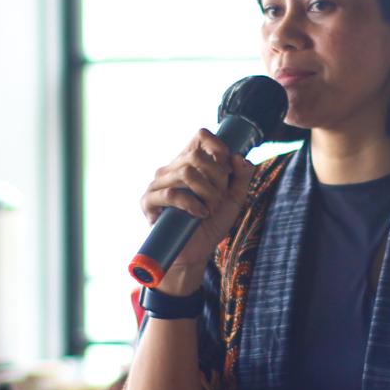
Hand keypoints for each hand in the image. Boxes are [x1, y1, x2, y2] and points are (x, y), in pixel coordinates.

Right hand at [140, 129, 254, 289]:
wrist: (196, 253)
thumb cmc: (212, 224)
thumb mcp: (234, 199)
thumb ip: (241, 177)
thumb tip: (240, 157)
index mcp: (190, 162)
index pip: (201, 136)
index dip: (218, 147)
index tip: (228, 169)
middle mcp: (171, 168)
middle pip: (197, 156)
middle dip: (216, 178)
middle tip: (219, 197)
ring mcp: (157, 184)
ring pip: (187, 173)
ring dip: (207, 193)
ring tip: (210, 209)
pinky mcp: (148, 201)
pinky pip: (171, 193)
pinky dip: (192, 203)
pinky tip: (200, 214)